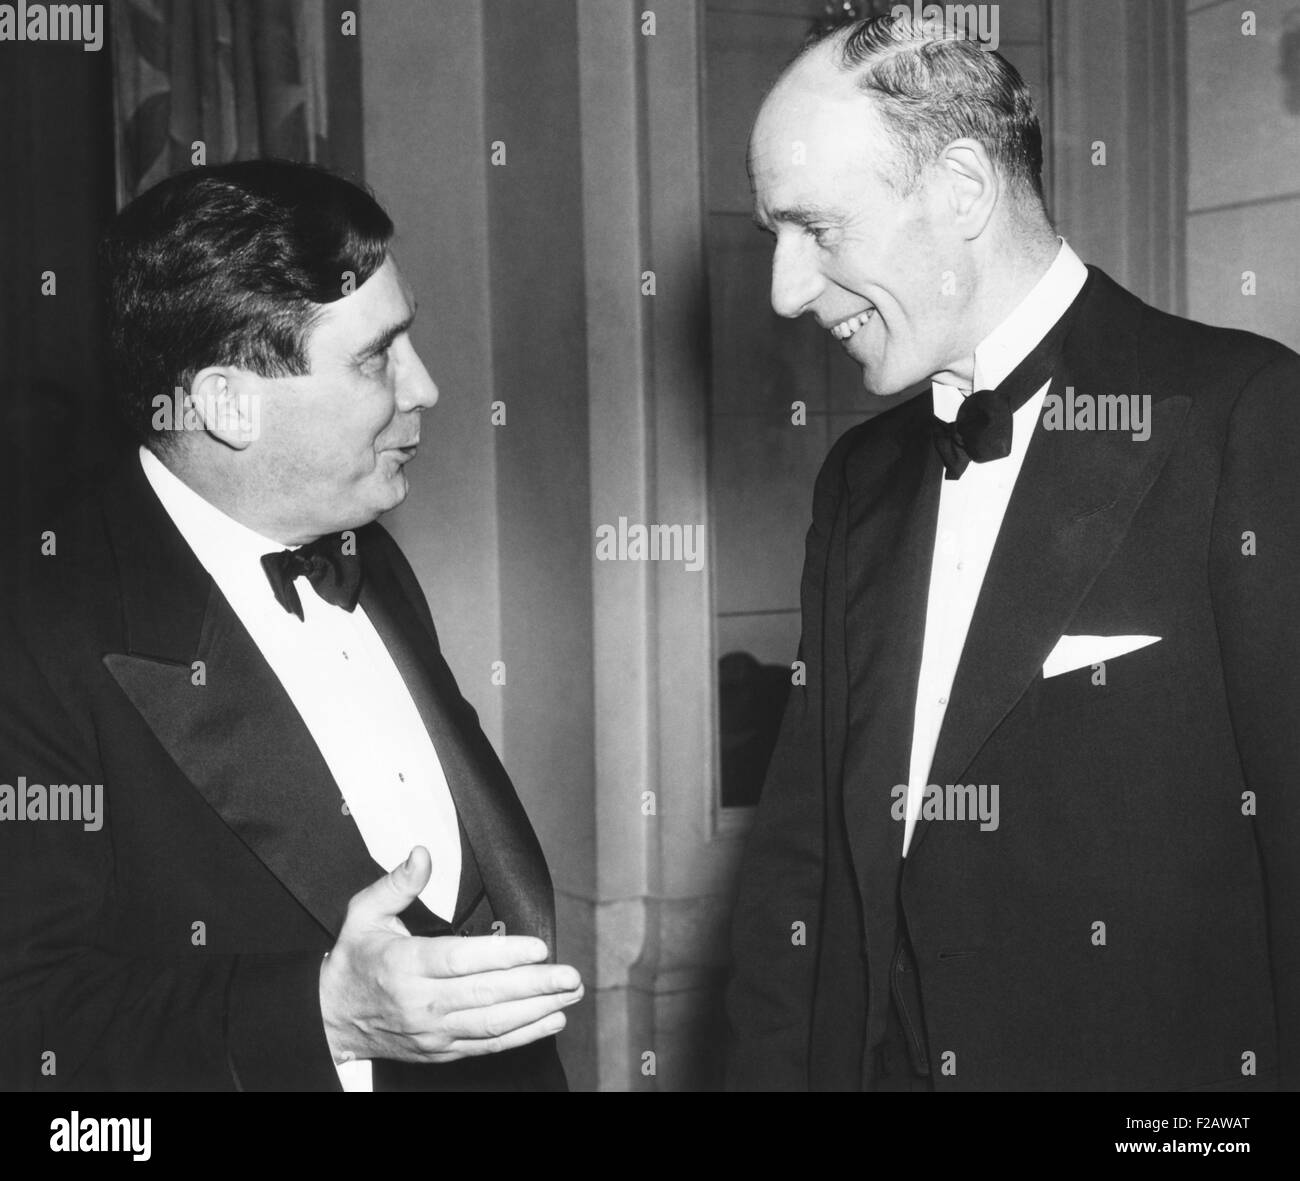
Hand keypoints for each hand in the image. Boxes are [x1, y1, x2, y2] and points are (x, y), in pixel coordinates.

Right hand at [318, 846, 582, 1064]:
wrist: (331, 1019)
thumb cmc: (354, 959)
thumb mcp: (364, 913)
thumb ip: (398, 883)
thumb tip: (423, 853)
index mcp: (405, 965)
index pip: (461, 960)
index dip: (502, 956)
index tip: (537, 947)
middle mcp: (421, 1002)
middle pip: (486, 995)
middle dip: (534, 985)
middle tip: (570, 975)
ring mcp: (433, 1031)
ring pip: (492, 1024)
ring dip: (537, 1010)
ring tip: (569, 994)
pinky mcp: (441, 1050)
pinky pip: (487, 1045)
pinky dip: (522, 1036)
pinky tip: (550, 1021)